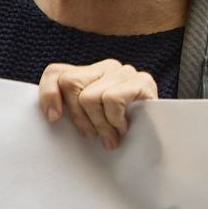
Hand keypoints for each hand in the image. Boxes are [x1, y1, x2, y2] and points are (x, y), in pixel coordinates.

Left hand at [38, 59, 157, 148]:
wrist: (158, 141)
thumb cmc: (119, 133)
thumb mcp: (88, 121)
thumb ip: (71, 111)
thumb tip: (52, 116)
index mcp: (90, 74)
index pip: (56, 72)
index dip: (48, 94)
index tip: (54, 119)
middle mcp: (107, 67)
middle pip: (70, 83)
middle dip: (78, 117)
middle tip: (92, 136)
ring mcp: (125, 72)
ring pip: (89, 96)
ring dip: (99, 124)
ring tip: (111, 136)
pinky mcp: (142, 81)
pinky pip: (112, 99)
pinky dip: (114, 119)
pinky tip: (124, 128)